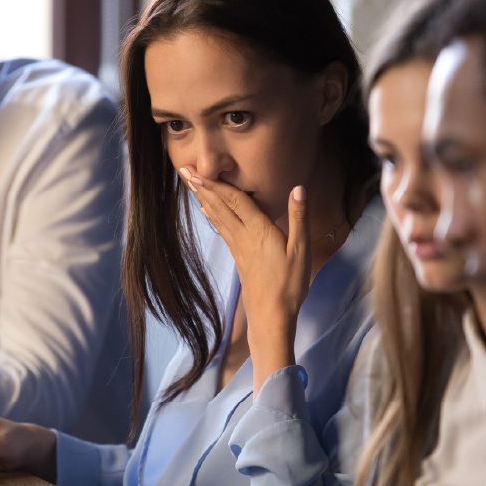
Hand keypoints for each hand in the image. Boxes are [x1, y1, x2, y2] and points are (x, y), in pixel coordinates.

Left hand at [180, 168, 311, 389]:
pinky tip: (207, 212)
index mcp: (259, 230)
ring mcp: (239, 247)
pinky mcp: (239, 257)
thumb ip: (298, 217)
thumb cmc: (290, 284)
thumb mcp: (301, 250)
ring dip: (204, 198)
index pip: (235, 200)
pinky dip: (213, 216)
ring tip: (191, 184)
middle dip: (202, 186)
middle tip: (184, 169)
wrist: (271, 316)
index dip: (216, 183)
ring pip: (218, 217)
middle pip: (220, 206)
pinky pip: (222, 229)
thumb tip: (298, 187)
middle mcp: (244, 236)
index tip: (198, 169)